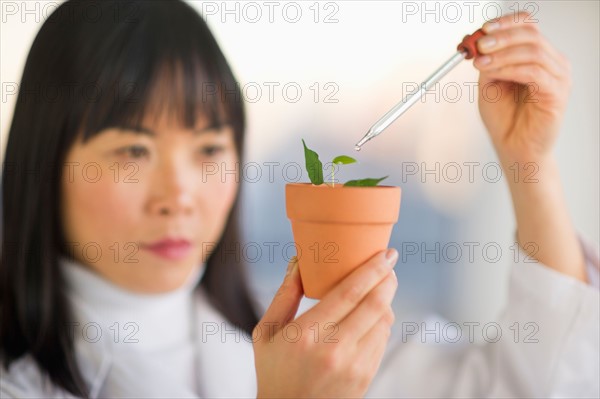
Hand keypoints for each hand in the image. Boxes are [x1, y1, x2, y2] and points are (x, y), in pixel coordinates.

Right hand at [253, 250, 398, 397]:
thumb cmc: (274, 372)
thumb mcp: (266, 333)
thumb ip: (284, 295)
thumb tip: (298, 262)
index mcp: (307, 334)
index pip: (350, 293)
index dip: (372, 270)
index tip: (386, 254)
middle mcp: (334, 349)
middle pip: (374, 304)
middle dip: (387, 278)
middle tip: (389, 262)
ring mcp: (353, 366)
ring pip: (383, 321)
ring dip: (387, 298)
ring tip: (382, 284)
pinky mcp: (365, 377)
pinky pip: (382, 340)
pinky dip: (382, 320)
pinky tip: (375, 311)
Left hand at [474, 11, 570, 164]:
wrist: (515, 149)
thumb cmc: (505, 119)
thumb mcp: (490, 83)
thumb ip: (487, 62)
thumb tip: (479, 42)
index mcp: (538, 57)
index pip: (528, 26)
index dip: (506, 23)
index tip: (483, 29)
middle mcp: (553, 63)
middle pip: (531, 35)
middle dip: (502, 36)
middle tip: (480, 44)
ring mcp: (559, 77)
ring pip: (532, 51)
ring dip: (502, 54)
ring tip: (480, 62)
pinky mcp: (557, 93)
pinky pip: (534, 72)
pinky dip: (510, 69)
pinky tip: (493, 73)